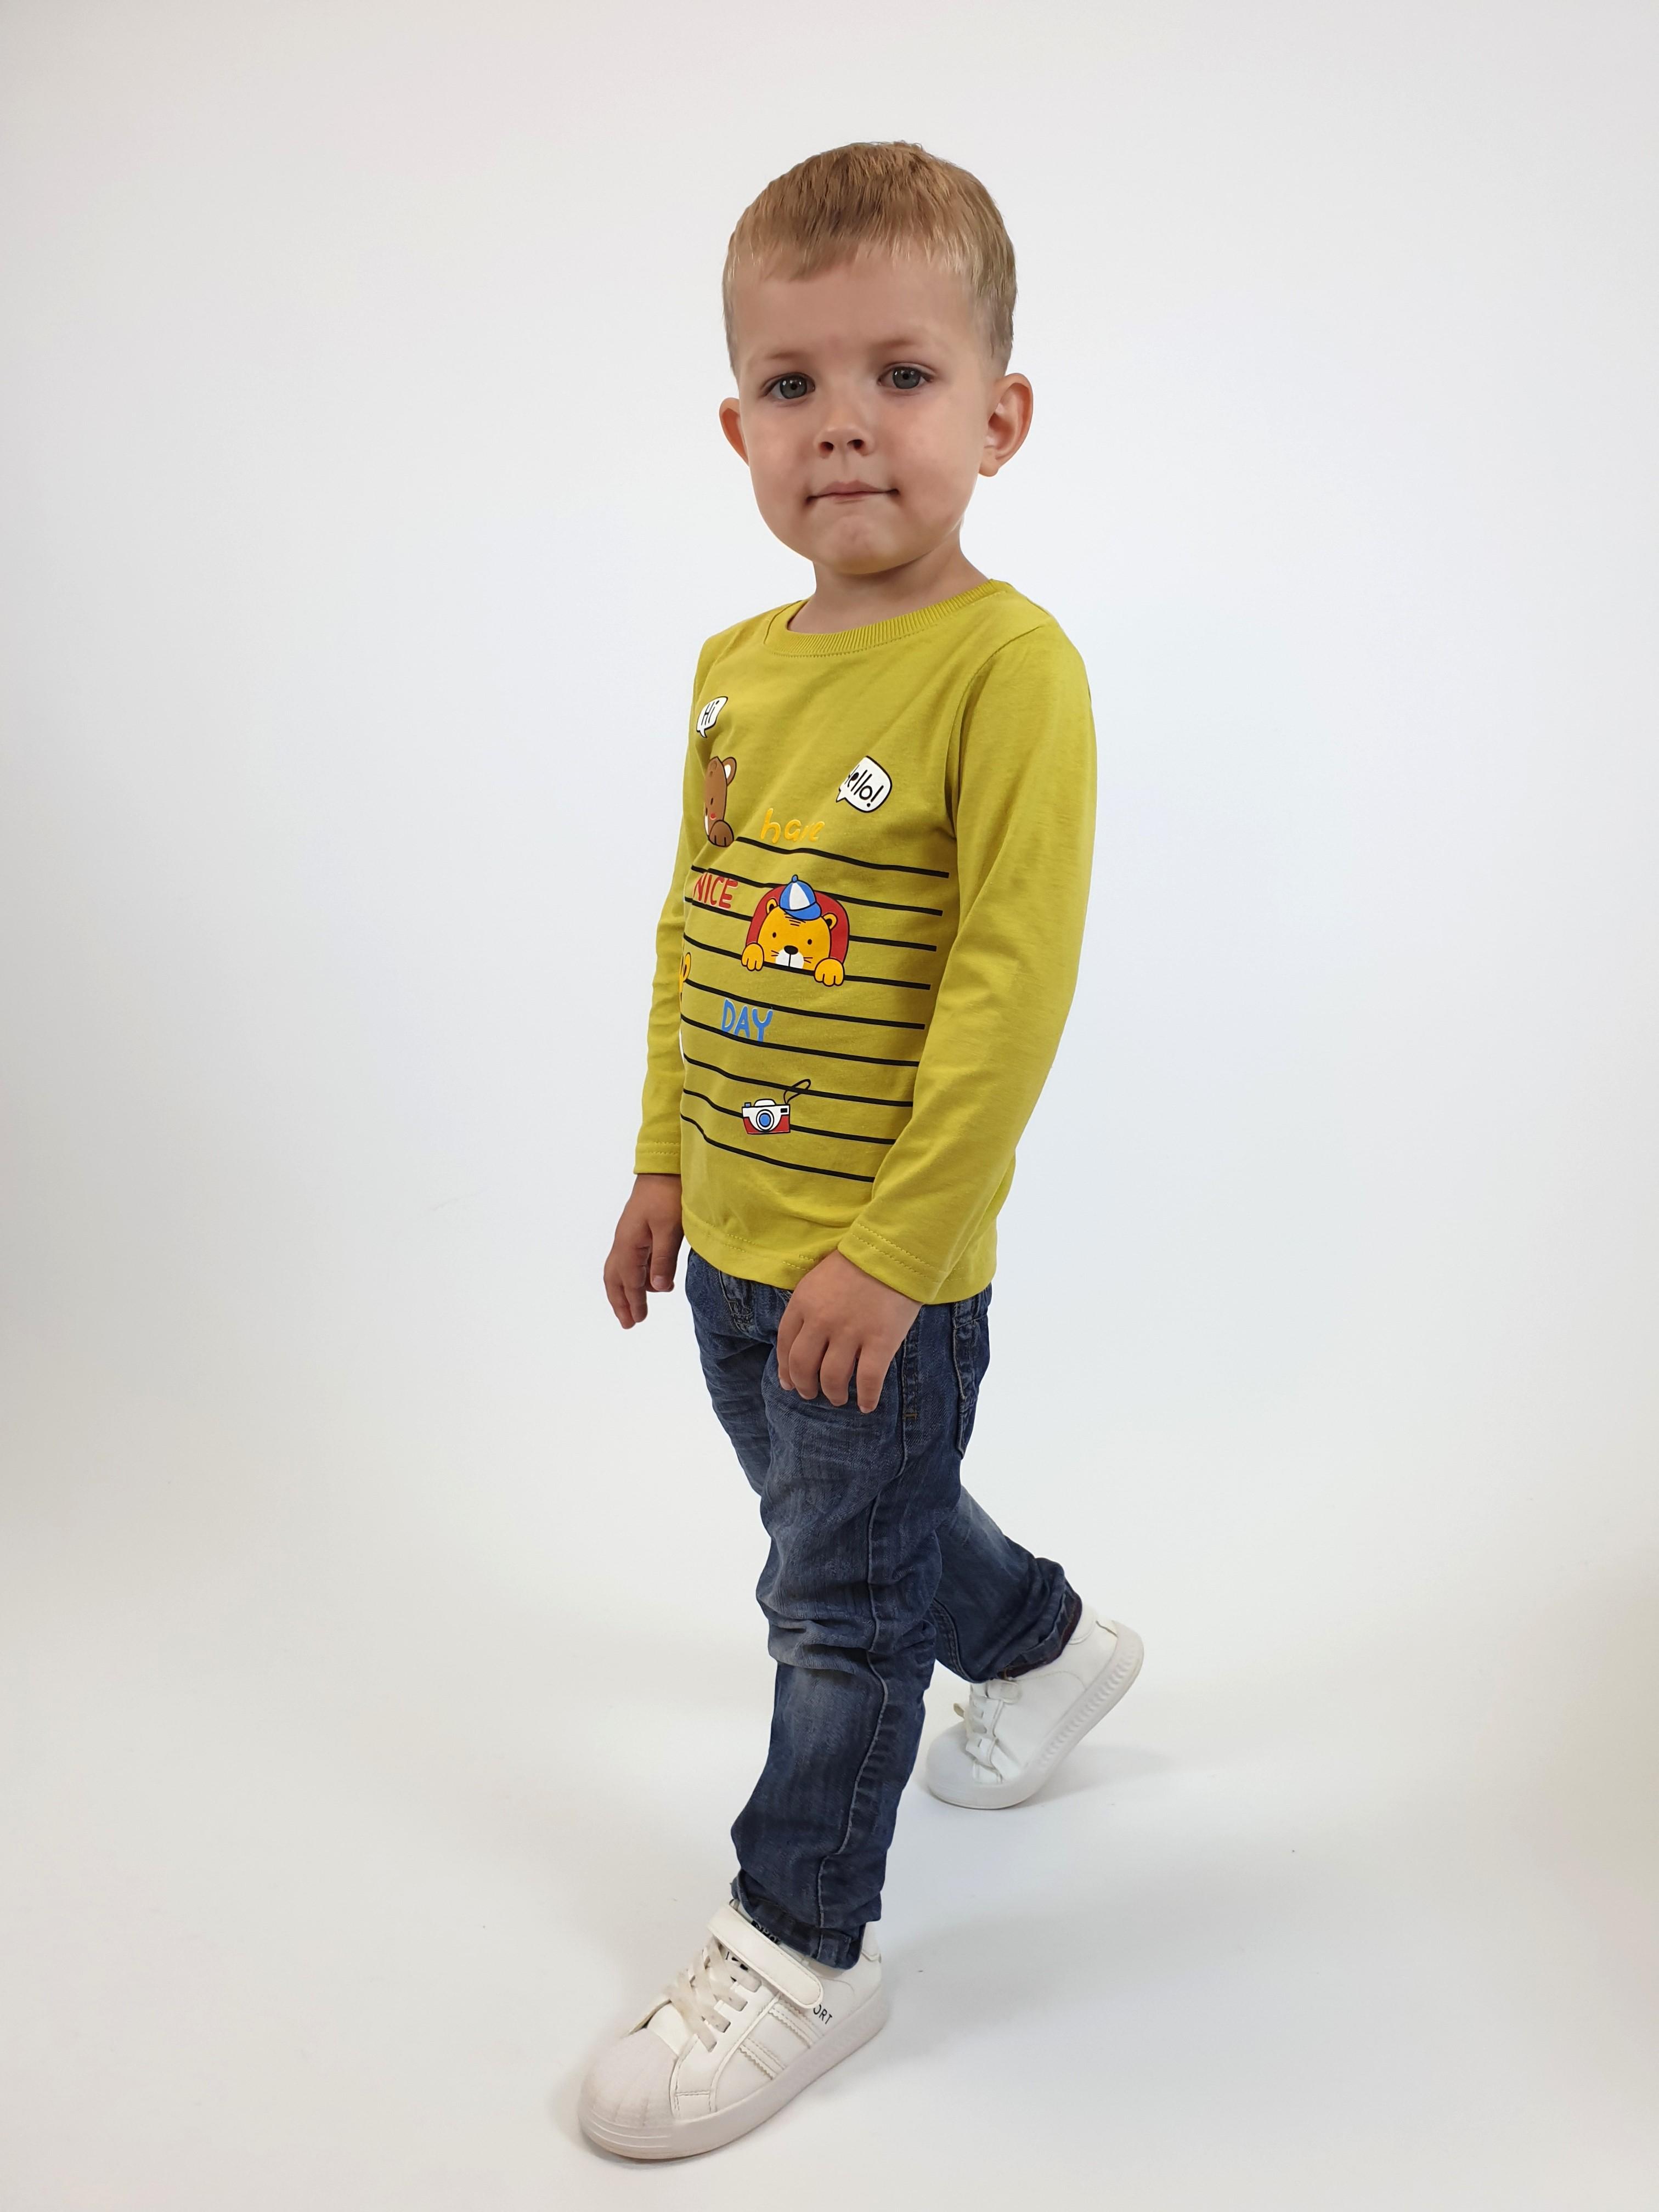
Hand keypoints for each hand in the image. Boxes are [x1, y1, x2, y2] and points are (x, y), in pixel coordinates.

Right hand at [603, 1174, 682, 1327]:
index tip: (638, 1321)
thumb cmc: (668, 1194)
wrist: (664, 1166)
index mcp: (629, 1243)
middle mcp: (623, 1241)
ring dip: (625, 1290)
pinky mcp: (636, 1230)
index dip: (634, 1302)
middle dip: (620, 1301)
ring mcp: (628, 1235)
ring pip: (618, 1269)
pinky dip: (632, 1276)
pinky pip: (628, 1260)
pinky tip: (646, 1281)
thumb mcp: (669, 1229)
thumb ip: (663, 1259)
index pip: (630, 1281)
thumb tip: (658, 1289)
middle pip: (615, 1278)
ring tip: (635, 1307)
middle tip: (629, 1323)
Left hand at [775, 1250, 920, 1412]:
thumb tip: (801, 1339)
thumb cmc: (858, 1260)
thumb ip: (808, 1305)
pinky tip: (866, 1405)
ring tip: (838, 1398)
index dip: (785, 1369)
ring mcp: (850, 1333)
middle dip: (805, 1386)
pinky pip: (868, 1380)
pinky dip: (866, 1398)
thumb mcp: (818, 1277)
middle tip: (811, 1393)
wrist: (894, 1249)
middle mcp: (822, 1321)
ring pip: (833, 1378)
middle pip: (803, 1366)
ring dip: (833, 1394)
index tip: (788, 1382)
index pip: (785, 1344)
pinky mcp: (880, 1342)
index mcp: (803, 1302)